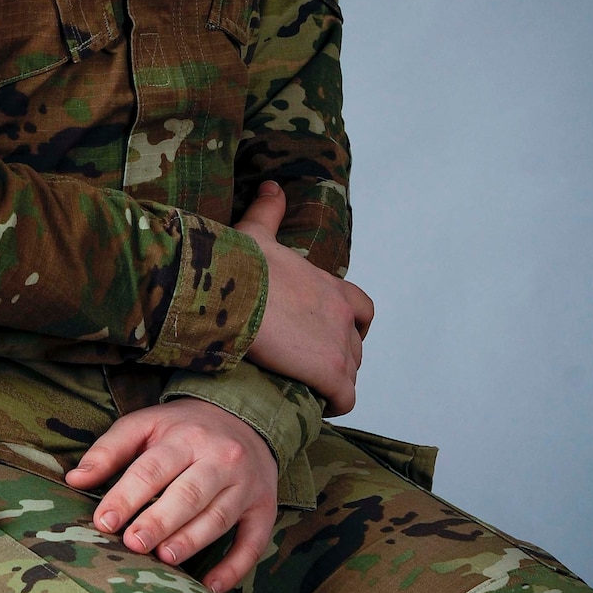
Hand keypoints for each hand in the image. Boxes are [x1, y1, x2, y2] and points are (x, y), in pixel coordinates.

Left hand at [64, 398, 277, 592]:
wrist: (246, 418)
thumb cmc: (184, 429)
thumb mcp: (147, 424)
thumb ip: (110, 449)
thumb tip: (74, 479)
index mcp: (186, 436)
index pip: (153, 468)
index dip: (127, 496)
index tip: (103, 521)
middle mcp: (221, 458)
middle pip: (189, 493)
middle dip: (160, 521)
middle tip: (133, 544)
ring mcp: (246, 485)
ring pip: (219, 517)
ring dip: (192, 540)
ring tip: (165, 558)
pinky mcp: (264, 509)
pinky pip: (254, 542)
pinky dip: (235, 567)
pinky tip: (211, 586)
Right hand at [235, 182, 373, 413]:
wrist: (231, 289)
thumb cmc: (240, 263)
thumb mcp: (257, 232)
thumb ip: (269, 211)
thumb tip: (272, 187)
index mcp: (330, 286)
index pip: (361, 309)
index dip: (352, 325)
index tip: (333, 334)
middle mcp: (342, 314)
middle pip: (355, 346)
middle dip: (338, 357)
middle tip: (310, 367)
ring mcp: (338, 344)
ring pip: (350, 373)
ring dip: (334, 383)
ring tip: (308, 389)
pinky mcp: (328, 372)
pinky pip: (344, 397)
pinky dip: (335, 403)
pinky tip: (318, 405)